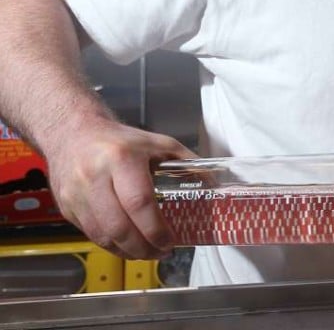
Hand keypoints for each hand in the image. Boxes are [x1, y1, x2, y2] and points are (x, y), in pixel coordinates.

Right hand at [44, 117, 196, 259]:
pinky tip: (128, 246)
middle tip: (162, 252)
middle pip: (119, 225)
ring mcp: (77, 193)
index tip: (170, 241)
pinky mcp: (67, 207)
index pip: (139, 202)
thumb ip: (188, 163)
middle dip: (143, 247)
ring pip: (103, 235)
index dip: (156, 229)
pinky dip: (112, 245)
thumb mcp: (159, 144)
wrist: (74, 133)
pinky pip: (91, 235)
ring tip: (148, 252)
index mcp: (122, 158)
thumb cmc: (121, 141)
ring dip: (128, 251)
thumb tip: (213, 183)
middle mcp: (95, 176)